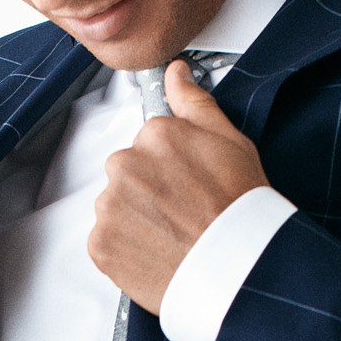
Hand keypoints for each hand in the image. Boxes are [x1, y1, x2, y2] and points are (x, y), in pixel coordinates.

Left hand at [87, 61, 268, 312]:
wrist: (237, 269)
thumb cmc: (239, 209)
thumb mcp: (231, 142)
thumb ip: (194, 102)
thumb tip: (175, 72)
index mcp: (155, 135)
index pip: (149, 143)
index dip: (172, 168)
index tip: (189, 186)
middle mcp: (125, 165)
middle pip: (128, 174)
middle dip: (149, 192)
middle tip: (182, 214)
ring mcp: (110, 206)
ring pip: (115, 207)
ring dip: (135, 219)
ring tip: (171, 236)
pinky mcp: (101, 244)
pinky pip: (106, 242)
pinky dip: (125, 249)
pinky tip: (156, 253)